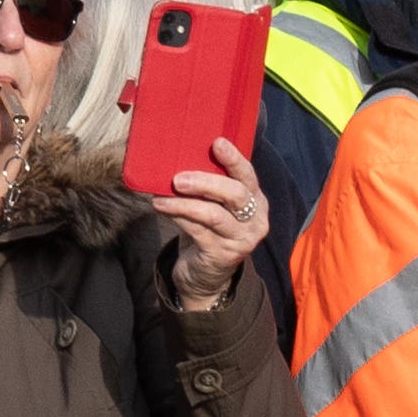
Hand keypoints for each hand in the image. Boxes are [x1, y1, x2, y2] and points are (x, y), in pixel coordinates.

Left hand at [159, 140, 269, 308]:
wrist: (207, 274)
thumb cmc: (210, 229)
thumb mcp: (217, 205)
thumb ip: (211, 184)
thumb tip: (180, 153)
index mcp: (256, 200)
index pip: (248, 175)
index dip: (234, 159)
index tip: (217, 142)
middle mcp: (256, 220)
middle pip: (235, 194)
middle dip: (206, 182)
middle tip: (178, 178)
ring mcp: (241, 240)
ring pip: (214, 215)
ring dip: (185, 203)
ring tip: (161, 197)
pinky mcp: (223, 255)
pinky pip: (198, 232)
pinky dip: (178, 218)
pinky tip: (162, 209)